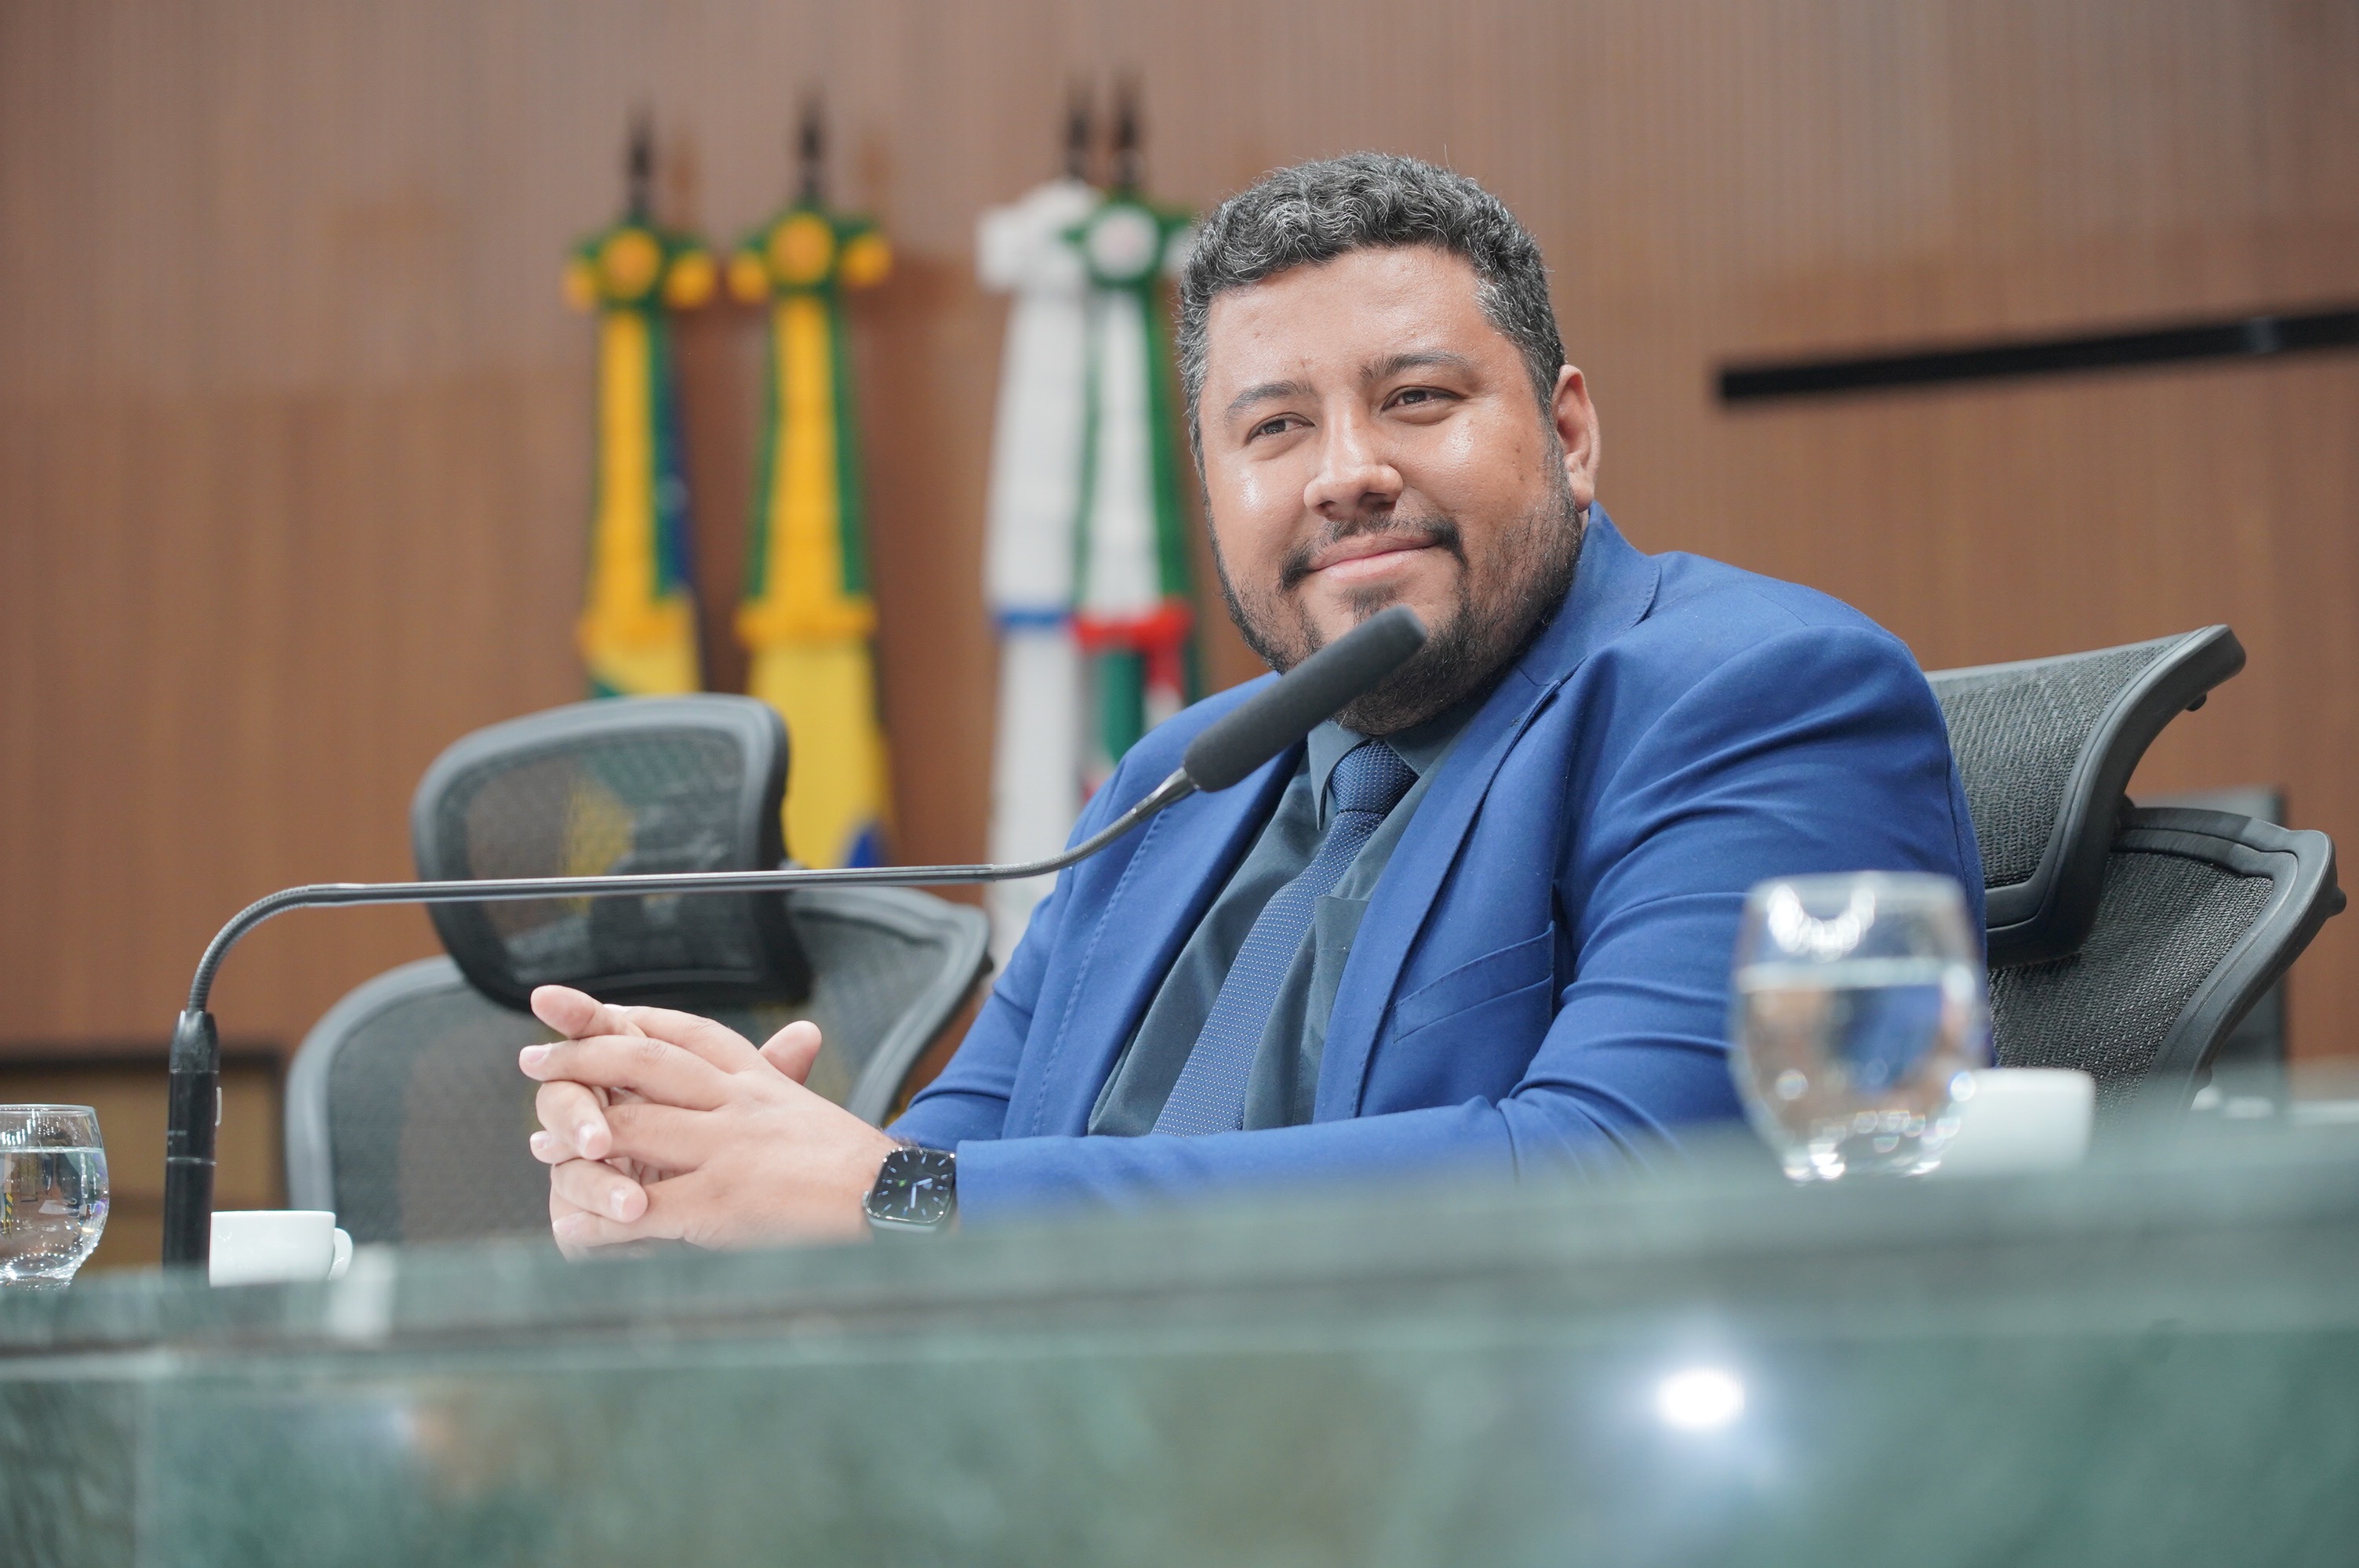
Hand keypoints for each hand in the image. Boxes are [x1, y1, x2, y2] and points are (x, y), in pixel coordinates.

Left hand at [521, 986, 898, 1257]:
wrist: (898, 1202)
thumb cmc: (861, 1168)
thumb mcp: (813, 1109)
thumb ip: (787, 1076)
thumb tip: (800, 1038)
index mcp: (759, 1079)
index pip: (687, 1032)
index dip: (631, 1018)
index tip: (591, 1011)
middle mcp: (739, 1102)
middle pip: (643, 1061)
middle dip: (582, 1057)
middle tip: (534, 1059)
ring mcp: (727, 1148)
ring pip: (630, 1128)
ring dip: (576, 1137)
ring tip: (540, 1144)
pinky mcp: (719, 1201)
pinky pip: (641, 1207)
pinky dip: (601, 1217)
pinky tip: (575, 1223)